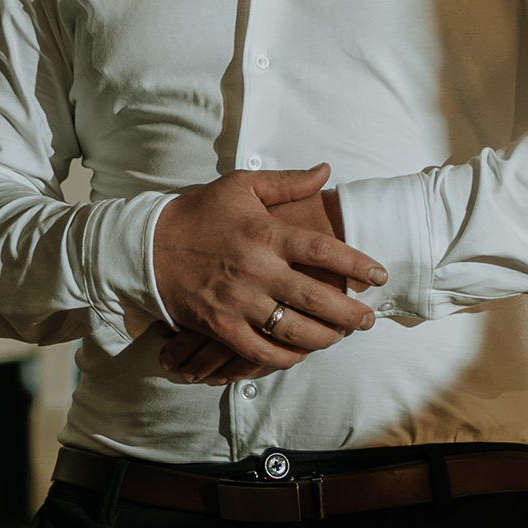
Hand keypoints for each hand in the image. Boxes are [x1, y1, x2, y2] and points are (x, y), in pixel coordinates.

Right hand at [152, 165, 388, 379]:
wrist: (148, 246)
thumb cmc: (200, 213)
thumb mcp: (241, 186)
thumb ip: (287, 182)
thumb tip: (326, 171)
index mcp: (264, 234)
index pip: (322, 251)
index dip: (357, 264)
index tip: (379, 275)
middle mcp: (255, 270)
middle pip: (316, 299)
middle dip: (350, 313)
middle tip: (368, 320)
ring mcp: (238, 302)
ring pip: (294, 331)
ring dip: (326, 338)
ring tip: (341, 336)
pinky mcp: (220, 326)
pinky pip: (261, 351)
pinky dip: (286, 356)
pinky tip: (301, 352)